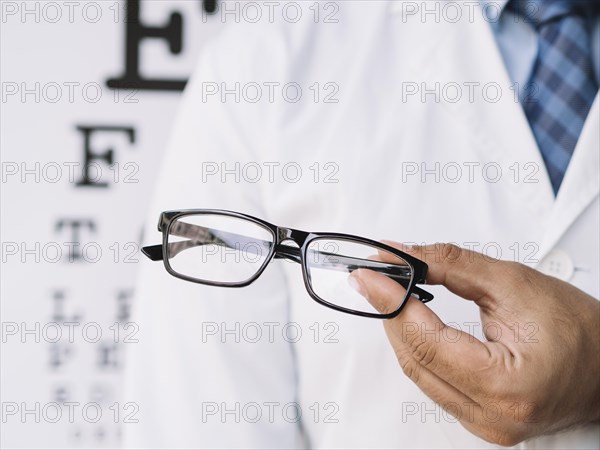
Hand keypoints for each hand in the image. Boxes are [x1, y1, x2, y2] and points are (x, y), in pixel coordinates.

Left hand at [349, 243, 599, 445]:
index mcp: (506, 385)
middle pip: (416, 359)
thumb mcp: (513, 283)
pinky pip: (433, 382)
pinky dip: (418, 348)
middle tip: (373, 278)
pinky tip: (411, 321)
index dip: (391, 302)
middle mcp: (492, 416)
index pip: (426, 340)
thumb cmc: (579, 329)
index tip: (369, 273)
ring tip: (388, 293)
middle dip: (389, 313)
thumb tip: (403, 254)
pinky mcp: (480, 420)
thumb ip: (450, 266)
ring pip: (419, 373)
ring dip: (401, 330)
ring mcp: (485, 425)